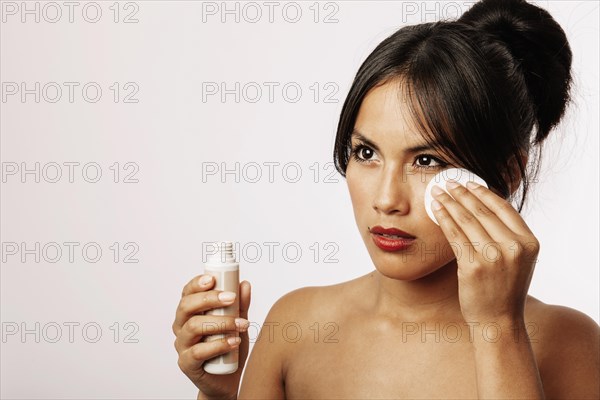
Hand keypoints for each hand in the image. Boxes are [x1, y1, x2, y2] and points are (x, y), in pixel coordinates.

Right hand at [173, 274, 251, 399]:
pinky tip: (234, 341)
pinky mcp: (187, 363)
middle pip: (186, 306)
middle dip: (209, 299)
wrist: (228, 379)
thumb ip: (241, 305)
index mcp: (190, 313)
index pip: (187, 293)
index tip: (213, 279)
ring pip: (193, 327)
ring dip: (220, 323)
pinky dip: (218, 345)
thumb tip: (244, 284)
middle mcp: (182, 326)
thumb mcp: (238, 323)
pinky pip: (198, 351)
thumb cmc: (230, 348)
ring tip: (241, 325)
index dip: (196, 283)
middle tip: (232, 298)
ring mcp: (182, 345)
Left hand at [430, 180, 539, 323]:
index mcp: (529, 242)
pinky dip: (444, 218)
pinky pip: (455, 235)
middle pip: (482, 211)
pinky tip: (436, 209)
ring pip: (466, 220)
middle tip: (447, 182)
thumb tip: (484, 204)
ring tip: (437, 192)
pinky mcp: (473, 266)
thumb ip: (508, 235)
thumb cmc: (504, 289)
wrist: (498, 321)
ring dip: (449, 202)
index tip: (468, 183)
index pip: (504, 208)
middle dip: (461, 193)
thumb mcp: (517, 259)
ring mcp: (494, 256)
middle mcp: (514, 247)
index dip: (483, 192)